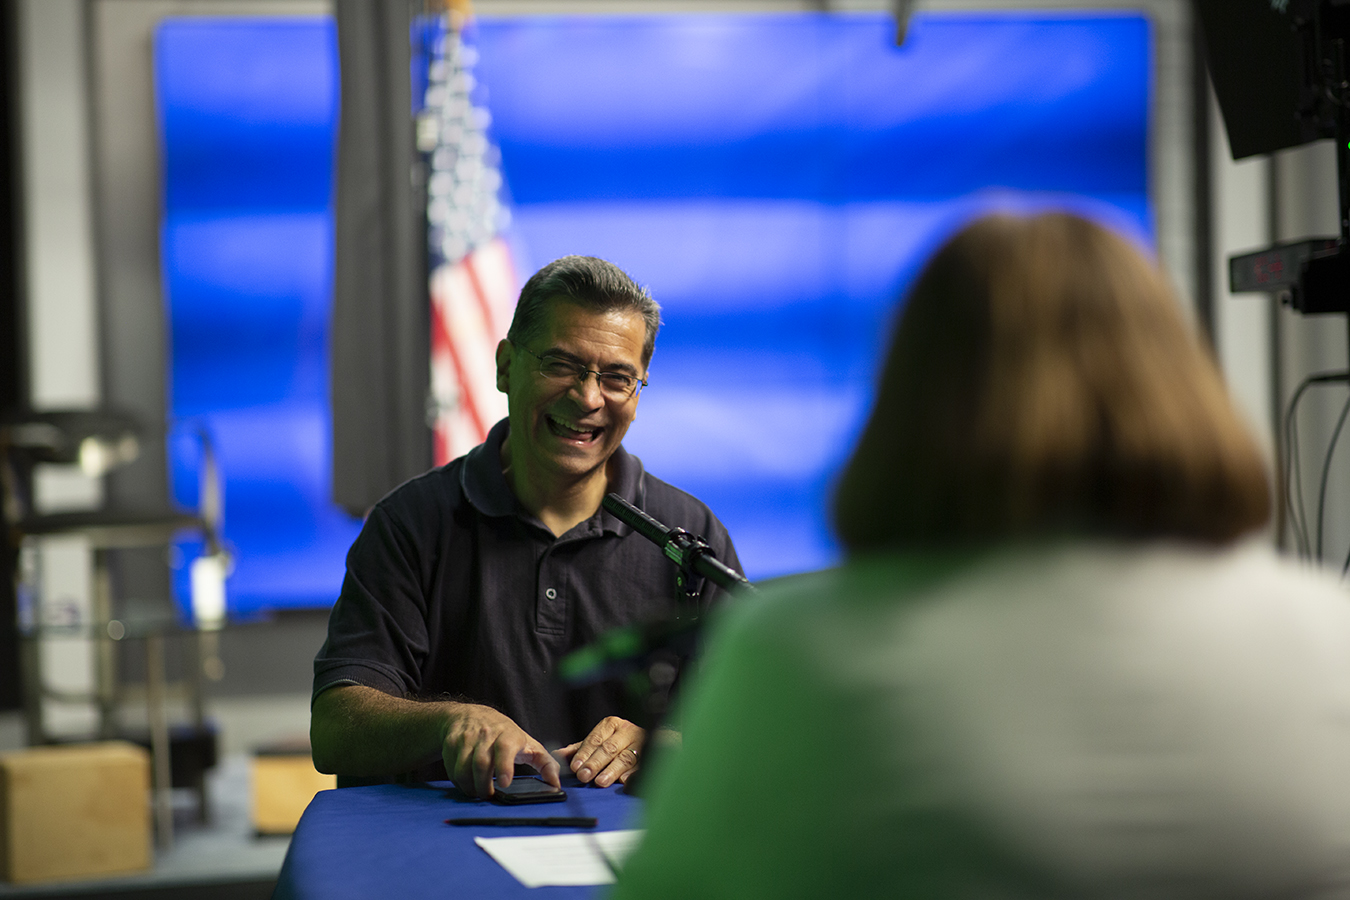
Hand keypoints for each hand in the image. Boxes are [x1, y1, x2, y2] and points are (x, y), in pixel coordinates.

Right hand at [441, 703, 559, 798]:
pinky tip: (467, 783)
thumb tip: (556, 783)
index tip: (504, 783)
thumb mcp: (528, 744)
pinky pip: (452, 769)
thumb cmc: (505, 734)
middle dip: (483, 786)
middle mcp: (486, 734)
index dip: (504, 766)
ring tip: (478, 793)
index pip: (505, 748)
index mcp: (508, 734)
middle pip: (481, 764)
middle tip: (489, 796)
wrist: (471, 716)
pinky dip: (459, 782)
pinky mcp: (452, 743)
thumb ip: (545, 763)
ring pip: (463, 769)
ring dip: (470, 787)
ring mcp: (467, 738)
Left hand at [556, 716, 644, 787]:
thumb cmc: (619, 741)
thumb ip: (579, 748)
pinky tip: (625, 782)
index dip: (585, 753)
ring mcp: (641, 744)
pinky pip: (642, 767)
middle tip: (583, 776)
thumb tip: (557, 755)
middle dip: (595, 763)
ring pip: (625, 758)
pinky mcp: (652, 758)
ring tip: (600, 781)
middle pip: (609, 748)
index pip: (596, 739)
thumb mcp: (599, 741)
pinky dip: (633, 775)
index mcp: (612, 725)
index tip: (575, 766)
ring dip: (612, 771)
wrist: (654, 739)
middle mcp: (627, 732)